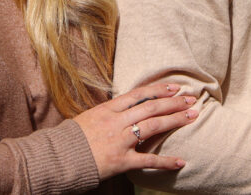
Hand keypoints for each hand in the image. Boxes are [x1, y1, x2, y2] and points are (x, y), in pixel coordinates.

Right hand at [73, 82, 197, 179]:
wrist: (58, 158)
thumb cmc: (72, 138)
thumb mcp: (90, 117)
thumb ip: (110, 112)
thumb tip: (126, 106)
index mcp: (109, 109)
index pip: (139, 94)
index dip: (159, 89)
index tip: (174, 87)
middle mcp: (117, 121)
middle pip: (151, 108)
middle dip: (173, 102)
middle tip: (192, 99)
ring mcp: (120, 140)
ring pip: (153, 126)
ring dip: (175, 120)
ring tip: (192, 116)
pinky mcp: (121, 160)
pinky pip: (148, 160)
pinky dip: (165, 161)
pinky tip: (180, 161)